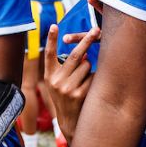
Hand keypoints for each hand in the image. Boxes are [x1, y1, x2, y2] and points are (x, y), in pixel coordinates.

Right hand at [43, 24, 99, 140]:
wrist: (69, 121)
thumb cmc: (66, 96)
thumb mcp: (59, 82)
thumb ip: (66, 67)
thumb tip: (85, 52)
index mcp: (49, 75)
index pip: (49, 53)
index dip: (51, 39)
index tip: (53, 25)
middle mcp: (56, 81)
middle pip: (76, 55)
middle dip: (87, 40)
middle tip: (96, 30)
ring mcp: (67, 88)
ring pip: (87, 65)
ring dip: (90, 68)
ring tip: (84, 79)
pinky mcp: (78, 94)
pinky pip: (93, 77)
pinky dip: (94, 77)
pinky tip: (90, 87)